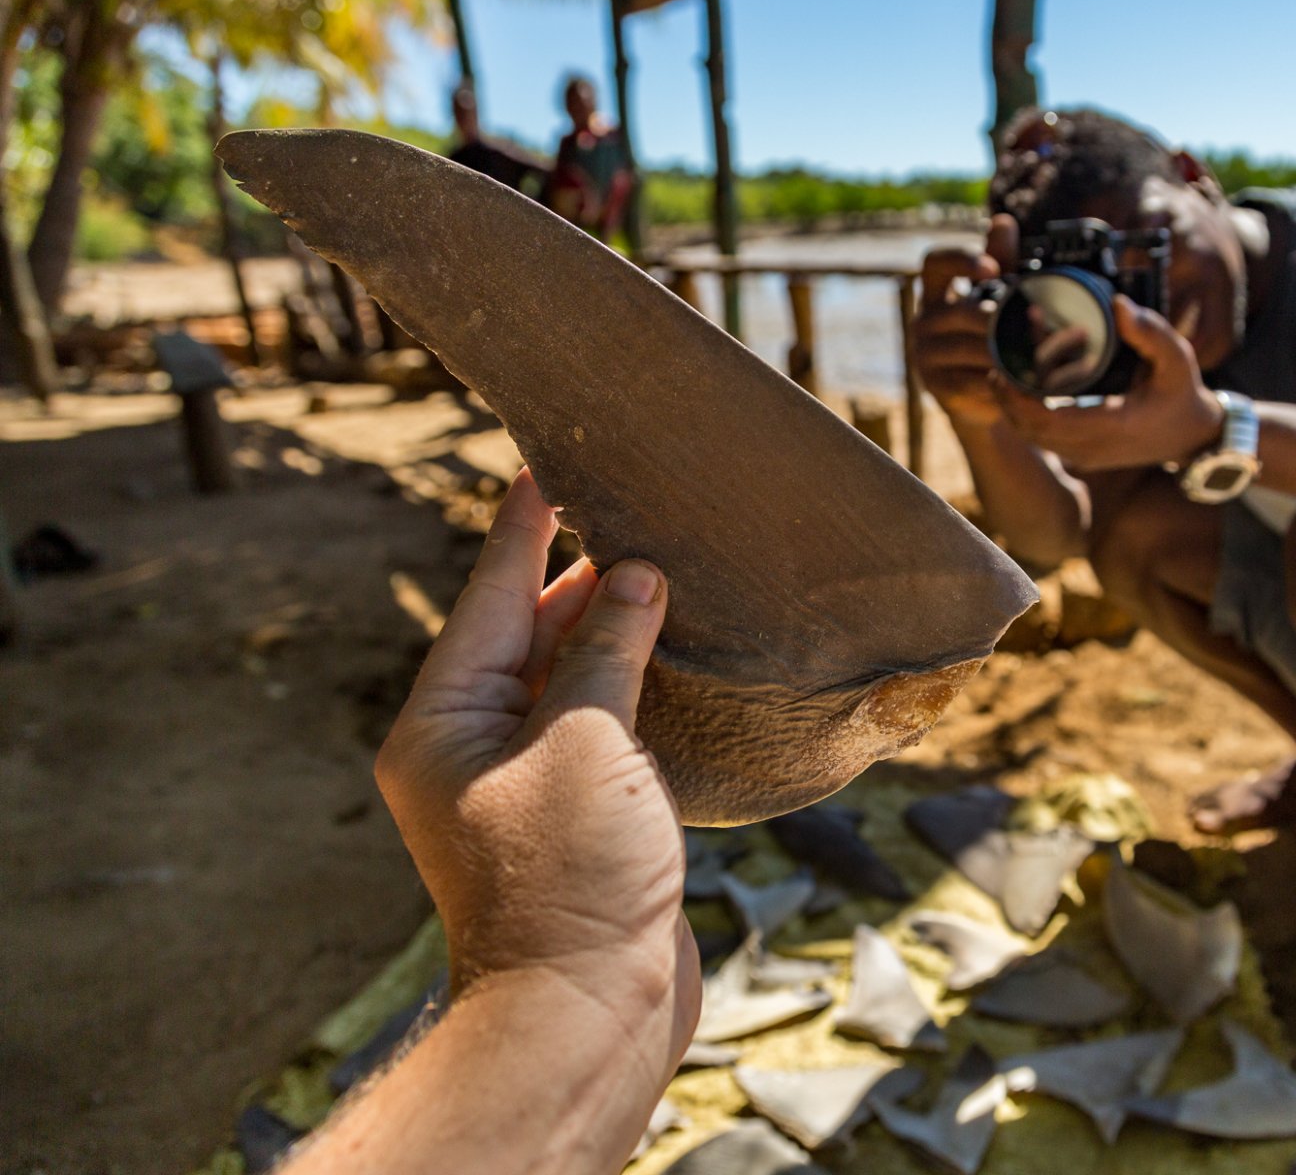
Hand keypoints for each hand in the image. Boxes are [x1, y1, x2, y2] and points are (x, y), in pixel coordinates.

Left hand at [375, 470, 699, 1055]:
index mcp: (441, 724)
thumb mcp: (583, 742)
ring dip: (611, 632)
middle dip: (576, 577)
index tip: (540, 465)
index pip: (486, 599)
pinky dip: (632, 688)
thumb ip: (605, 652)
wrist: (584, 1013)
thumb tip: (634, 579)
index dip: (521, 530)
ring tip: (656, 568)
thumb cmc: (569, 878)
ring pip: (566, 683)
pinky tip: (671, 656)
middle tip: (622, 509)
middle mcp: (470, 749)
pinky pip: (597, 729)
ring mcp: (522, 787)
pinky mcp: (574, 819)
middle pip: (523, 636)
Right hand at [911, 214, 1021, 427]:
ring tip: (1039, 355)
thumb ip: (1000, 263)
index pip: (935, 263)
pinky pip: (971, 381)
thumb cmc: (987, 340)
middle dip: (1000, 319)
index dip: (961, 259)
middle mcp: (924, 320)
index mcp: (935, 292)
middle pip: (961, 311)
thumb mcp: (995, 299)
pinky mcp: (935, 387)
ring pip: (970, 348)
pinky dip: (999, 383)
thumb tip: (1003, 221)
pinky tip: (1019, 384)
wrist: (981, 400)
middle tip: (1035, 324)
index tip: (991, 269)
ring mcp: (925, 355)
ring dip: (1005, 352)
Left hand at [992, 294, 1225, 470]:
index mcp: (1113, 426)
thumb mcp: (1177, 357)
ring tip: (1003, 375)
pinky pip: (1045, 439)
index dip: (1019, 399)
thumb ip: (1150, 332)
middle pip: (1032, 432)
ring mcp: (1087, 456)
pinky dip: (1027, 417)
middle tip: (996, 366)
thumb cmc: (1182, 392)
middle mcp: (1094, 448)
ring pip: (1034, 438)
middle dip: (1008, 401)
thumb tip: (1118, 303)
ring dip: (1013, 409)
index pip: (1049, 421)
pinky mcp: (1084, 456)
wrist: (1193, 435)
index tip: (1003, 370)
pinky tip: (1022, 390)